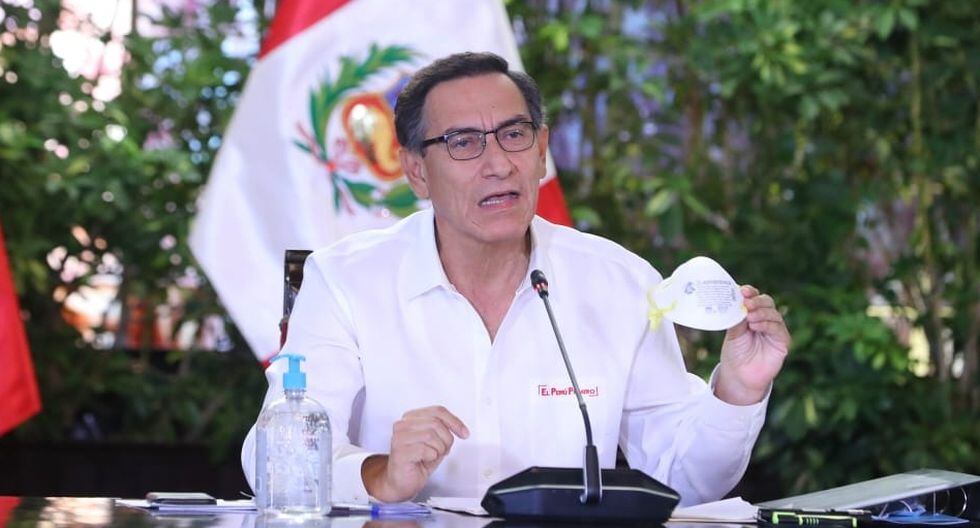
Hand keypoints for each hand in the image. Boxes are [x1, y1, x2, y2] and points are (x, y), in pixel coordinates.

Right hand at [362, 406, 468, 501]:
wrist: (402, 482)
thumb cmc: (417, 462)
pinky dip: (430, 457)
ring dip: (438, 450)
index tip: (464, 433)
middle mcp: (403, 425)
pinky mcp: (399, 451)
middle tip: (442, 451)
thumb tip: (460, 429)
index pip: (437, 411)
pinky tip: (423, 461)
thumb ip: (444, 431)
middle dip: (446, 440)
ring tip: (431, 456)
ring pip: (430, 435)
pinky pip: (424, 450)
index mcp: (411, 418)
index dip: (454, 421)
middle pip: (436, 423)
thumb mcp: (436, 443)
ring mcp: (399, 437)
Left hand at [715, 285, 790, 404]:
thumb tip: (738, 303)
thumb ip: (737, 318)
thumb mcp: (733, 332)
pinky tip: (756, 326)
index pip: (755, 297)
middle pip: (767, 302)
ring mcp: (775, 330)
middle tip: (746, 304)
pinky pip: (778, 328)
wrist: (739, 375)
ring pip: (773, 314)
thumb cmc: (736, 352)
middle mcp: (765, 319)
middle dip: (757, 301)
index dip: (750, 292)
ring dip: (761, 313)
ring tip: (749, 318)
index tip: (742, 290)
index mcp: (752, 313)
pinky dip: (767, 325)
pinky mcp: (782, 341)